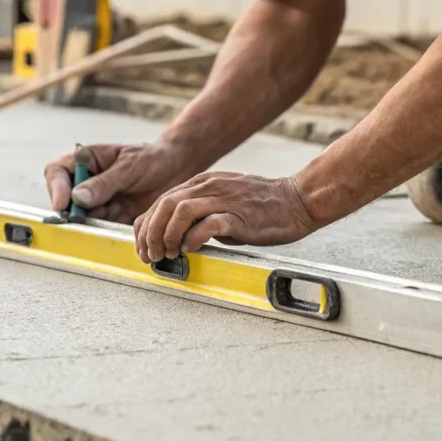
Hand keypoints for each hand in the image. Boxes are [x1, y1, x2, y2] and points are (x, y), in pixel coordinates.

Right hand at [44, 142, 193, 223]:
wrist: (177, 169)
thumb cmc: (153, 158)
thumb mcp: (129, 166)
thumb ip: (104, 182)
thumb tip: (78, 197)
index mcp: (87, 161)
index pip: (58, 172)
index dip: (56, 187)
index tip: (64, 202)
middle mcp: (88, 183)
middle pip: (65, 199)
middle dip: (71, 211)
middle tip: (81, 218)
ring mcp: (98, 202)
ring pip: (82, 217)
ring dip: (90, 223)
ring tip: (108, 220)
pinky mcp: (112, 217)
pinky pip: (102, 228)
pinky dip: (106, 231)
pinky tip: (120, 226)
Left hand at [132, 172, 314, 262]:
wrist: (297, 201)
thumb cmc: (262, 209)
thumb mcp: (222, 206)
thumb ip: (199, 216)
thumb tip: (177, 240)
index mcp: (201, 184)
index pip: (160, 202)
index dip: (145, 227)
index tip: (144, 248)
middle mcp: (208, 187)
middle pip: (164, 205)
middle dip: (151, 233)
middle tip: (152, 256)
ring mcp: (223, 198)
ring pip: (179, 211)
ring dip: (167, 235)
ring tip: (169, 254)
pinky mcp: (238, 214)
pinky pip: (207, 223)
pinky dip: (193, 238)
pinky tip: (191, 249)